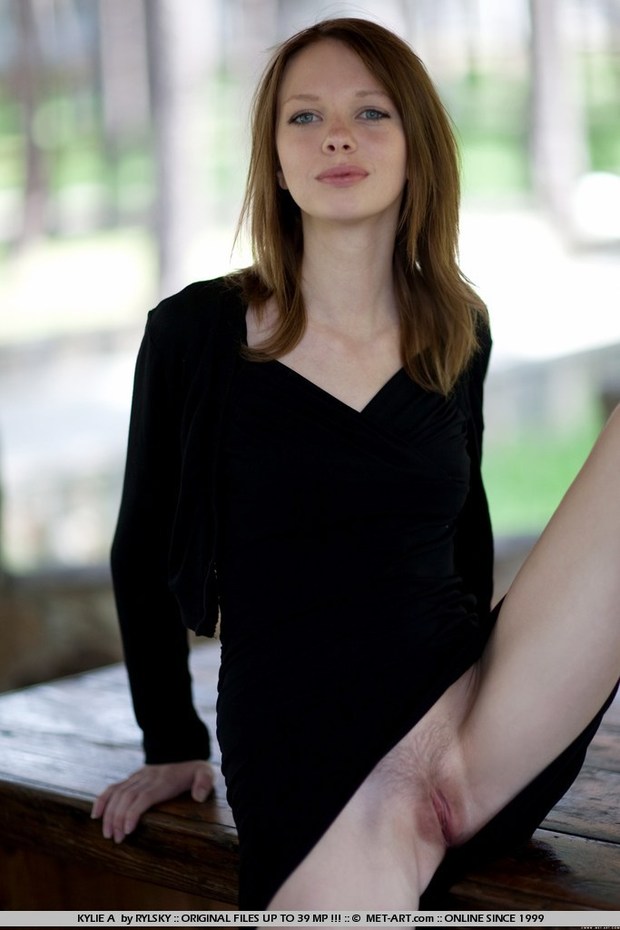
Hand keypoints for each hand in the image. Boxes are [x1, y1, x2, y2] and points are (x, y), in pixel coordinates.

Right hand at [91, 760, 214, 843]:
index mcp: (164, 780)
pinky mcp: (131, 779)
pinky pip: (113, 787)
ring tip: (107, 834)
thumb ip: (204, 783)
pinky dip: (102, 800)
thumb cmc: (194, 771)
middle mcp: (148, 778)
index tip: (127, 830)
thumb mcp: (205, 773)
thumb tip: (198, 797)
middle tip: (116, 839)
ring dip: (109, 814)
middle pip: (128, 797)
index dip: (134, 812)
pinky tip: (95, 815)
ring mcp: (137, 777)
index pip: (145, 796)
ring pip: (118, 793)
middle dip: (118, 818)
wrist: (182, 752)